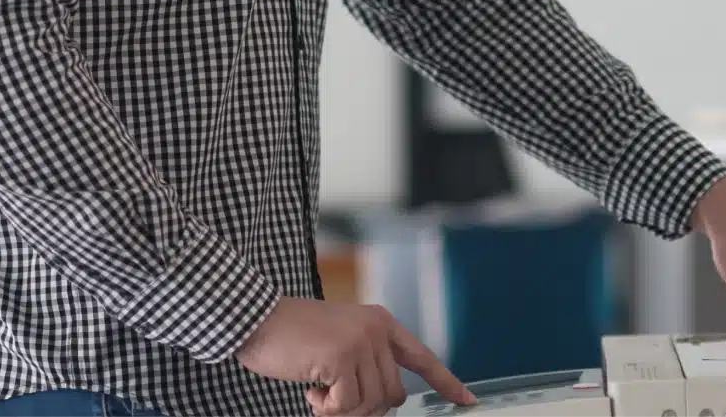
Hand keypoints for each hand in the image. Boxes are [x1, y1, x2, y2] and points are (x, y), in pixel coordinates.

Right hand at [236, 297, 477, 416]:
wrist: (258, 318)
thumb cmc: (294, 337)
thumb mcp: (340, 345)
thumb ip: (366, 365)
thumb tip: (383, 405)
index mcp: (381, 323)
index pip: (422, 357)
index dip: (446, 382)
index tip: (467, 401)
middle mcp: (377, 330)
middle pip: (393, 395)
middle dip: (365, 409)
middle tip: (333, 401)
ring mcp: (362, 342)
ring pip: (371, 404)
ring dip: (341, 410)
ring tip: (317, 390)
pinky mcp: (342, 357)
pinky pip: (346, 405)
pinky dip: (325, 408)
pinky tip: (309, 388)